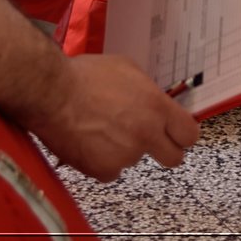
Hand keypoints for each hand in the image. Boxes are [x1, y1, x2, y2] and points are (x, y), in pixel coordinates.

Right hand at [26, 53, 199, 180]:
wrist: (50, 92)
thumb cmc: (84, 76)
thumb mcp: (128, 69)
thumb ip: (148, 92)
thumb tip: (155, 104)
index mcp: (156, 107)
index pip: (189, 134)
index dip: (183, 135)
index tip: (177, 134)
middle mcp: (146, 134)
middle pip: (173, 158)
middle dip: (164, 150)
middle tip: (148, 140)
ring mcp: (125, 155)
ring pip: (135, 160)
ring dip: (124, 149)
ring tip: (101, 128)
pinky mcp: (102, 170)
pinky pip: (110, 170)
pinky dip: (102, 160)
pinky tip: (89, 141)